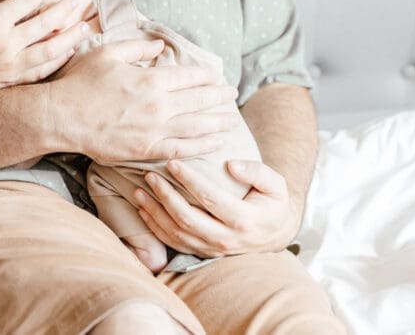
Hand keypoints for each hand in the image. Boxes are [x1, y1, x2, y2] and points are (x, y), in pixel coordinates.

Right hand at [0, 0, 89, 103]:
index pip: (27, 0)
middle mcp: (5, 43)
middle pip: (45, 24)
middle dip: (63, 10)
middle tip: (74, 1)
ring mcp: (10, 64)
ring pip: (51, 50)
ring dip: (70, 38)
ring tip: (83, 28)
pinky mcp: (10, 79)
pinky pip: (41, 71)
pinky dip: (57, 61)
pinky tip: (68, 52)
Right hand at [46, 40, 239, 162]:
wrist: (62, 116)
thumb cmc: (81, 82)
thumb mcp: (107, 53)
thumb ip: (137, 49)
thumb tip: (159, 46)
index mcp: (151, 79)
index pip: (190, 75)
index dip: (207, 74)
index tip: (217, 74)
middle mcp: (158, 105)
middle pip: (199, 99)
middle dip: (219, 95)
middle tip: (232, 93)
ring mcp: (154, 129)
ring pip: (197, 126)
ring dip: (218, 121)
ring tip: (232, 119)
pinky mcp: (146, 149)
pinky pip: (181, 149)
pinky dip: (202, 146)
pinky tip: (215, 142)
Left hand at [133, 158, 299, 257]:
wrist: (275, 233)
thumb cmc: (272, 203)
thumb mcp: (276, 185)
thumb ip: (257, 172)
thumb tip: (231, 165)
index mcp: (244, 220)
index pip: (210, 198)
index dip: (189, 180)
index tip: (172, 163)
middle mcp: (226, 238)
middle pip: (187, 218)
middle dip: (164, 196)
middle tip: (150, 176)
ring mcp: (213, 248)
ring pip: (176, 233)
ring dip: (154, 212)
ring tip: (138, 191)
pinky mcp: (202, 252)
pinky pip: (174, 243)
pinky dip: (155, 228)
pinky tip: (143, 211)